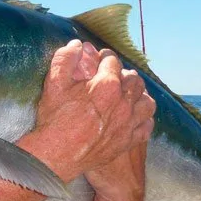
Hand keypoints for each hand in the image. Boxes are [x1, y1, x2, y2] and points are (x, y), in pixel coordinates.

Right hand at [32, 40, 155, 181]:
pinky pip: (146, 126)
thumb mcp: (53, 84)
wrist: (56, 155)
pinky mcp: (128, 141)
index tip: (100, 59)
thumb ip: (65, 59)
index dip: (105, 57)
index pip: (113, 61)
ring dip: (139, 95)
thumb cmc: (54, 119)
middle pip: (134, 80)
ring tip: (128, 95)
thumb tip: (77, 45)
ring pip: (146, 102)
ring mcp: (128, 123)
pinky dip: (143, 119)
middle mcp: (123, 102)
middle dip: (124, 74)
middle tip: (113, 76)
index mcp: (107, 84)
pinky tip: (133, 117)